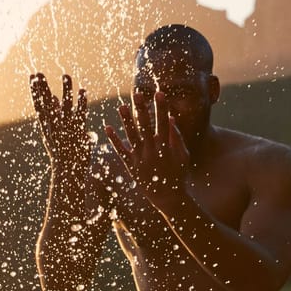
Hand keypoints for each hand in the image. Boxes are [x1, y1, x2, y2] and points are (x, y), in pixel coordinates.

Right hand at [30, 72, 90, 168]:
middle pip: (46, 104)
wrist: (67, 173)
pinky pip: (80, 115)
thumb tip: (52, 98)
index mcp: (47, 127)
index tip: (32, 77)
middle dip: (42, 88)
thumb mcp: (53, 133)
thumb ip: (53, 114)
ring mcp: (65, 129)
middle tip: (39, 73)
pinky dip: (82, 103)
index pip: (38, 105)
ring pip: (65, 107)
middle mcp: (54, 127)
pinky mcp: (78, 133)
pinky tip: (83, 91)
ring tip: (66, 75)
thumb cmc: (61, 153)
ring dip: (66, 91)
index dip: (35, 90)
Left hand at [108, 92, 190, 207]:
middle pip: (145, 126)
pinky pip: (120, 151)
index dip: (161, 107)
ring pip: (131, 136)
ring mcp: (141, 159)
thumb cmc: (178, 174)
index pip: (163, 122)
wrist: (168, 197)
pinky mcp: (131, 166)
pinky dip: (113, 139)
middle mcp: (152, 151)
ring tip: (121, 106)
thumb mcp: (183, 156)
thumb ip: (177, 137)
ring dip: (126, 121)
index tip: (159, 93)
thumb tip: (171, 118)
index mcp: (166, 147)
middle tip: (137, 93)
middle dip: (142, 109)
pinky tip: (107, 127)